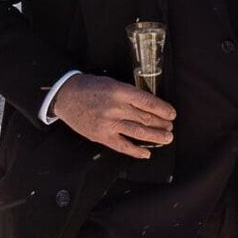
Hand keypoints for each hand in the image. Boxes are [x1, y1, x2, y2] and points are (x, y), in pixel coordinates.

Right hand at [51, 73, 174, 158]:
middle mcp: (116, 108)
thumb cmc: (90, 88)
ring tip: (167, 138)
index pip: (148, 102)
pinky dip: (136, 151)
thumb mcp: (112, 83)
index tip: (172, 114)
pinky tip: (146, 153)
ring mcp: (109, 123)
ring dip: (156, 137)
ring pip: (138, 133)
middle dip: (162, 124)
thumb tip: (150, 106)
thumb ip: (130, 95)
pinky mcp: (102, 136)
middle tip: (170, 127)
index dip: (163, 110)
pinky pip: (122, 146)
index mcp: (120, 92)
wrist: (65, 96)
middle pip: (146, 118)